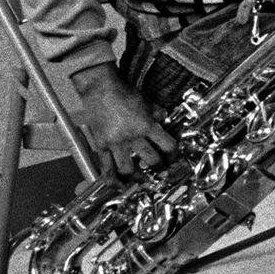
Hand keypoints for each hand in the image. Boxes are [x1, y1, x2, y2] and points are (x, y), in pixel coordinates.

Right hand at [72, 65, 178, 180]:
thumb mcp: (147, 101)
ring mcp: (115, 143)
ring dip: (137, 178)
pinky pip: (106, 168)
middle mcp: (132, 136)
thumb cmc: (123, 92)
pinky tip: (118, 185)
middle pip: (151, 160)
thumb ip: (157, 113)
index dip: (174, 155)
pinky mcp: (101, 145)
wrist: (100, 88)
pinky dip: (112, 180)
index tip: (174, 159)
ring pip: (128, 170)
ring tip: (141, 180)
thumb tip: (164, 118)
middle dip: (159, 168)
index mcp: (147, 125)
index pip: (168, 146)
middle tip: (160, 171)